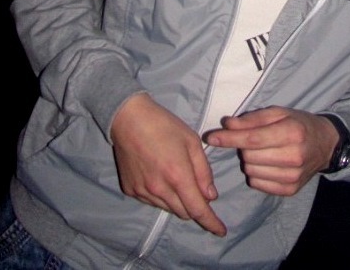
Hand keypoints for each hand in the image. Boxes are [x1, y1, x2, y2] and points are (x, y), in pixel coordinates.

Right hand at [111, 93, 226, 235]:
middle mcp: (159, 189)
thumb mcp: (192, 141)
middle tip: (198, 189)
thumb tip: (211, 196)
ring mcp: (143, 192)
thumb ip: (203, 171)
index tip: (221, 231)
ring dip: (178, 202)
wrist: (128, 118)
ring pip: (168, 208)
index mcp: (178, 175)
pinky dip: (162, 196)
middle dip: (195, 207)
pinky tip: (160, 177)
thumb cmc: (164, 125)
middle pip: (184, 212)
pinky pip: (152, 202)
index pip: (198, 210)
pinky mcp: (130, 190)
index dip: (211, 222)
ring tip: (177, 177)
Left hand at [204, 106, 337, 195]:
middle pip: (249, 156)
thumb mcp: (279, 113)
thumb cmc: (299, 124)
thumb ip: (252, 119)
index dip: (229, 138)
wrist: (325, 145)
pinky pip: (257, 184)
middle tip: (253, 139)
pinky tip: (266, 163)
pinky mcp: (290, 190)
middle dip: (243, 147)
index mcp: (292, 133)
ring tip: (262, 151)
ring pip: (251, 171)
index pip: (252, 139)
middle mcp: (294, 156)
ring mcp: (293, 176)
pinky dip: (255, 173)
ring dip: (249, 160)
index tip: (211, 137)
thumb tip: (227, 124)